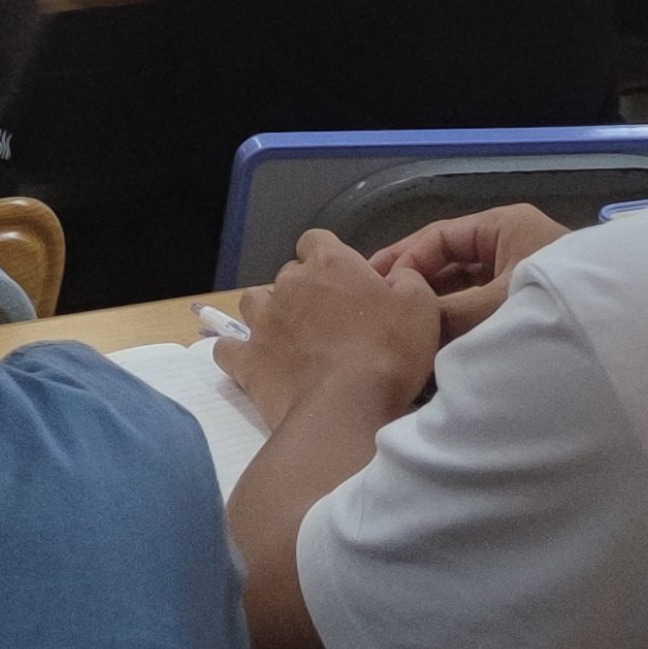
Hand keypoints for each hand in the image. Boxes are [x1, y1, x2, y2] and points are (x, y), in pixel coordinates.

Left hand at [222, 229, 440, 433]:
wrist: (345, 408)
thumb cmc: (388, 353)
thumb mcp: (420, 307)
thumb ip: (407, 281)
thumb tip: (395, 278)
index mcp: (330, 264)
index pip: (316, 240)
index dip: (327, 258)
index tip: (342, 282)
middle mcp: (289, 284)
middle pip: (288, 275)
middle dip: (303, 292)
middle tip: (327, 323)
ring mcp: (262, 321)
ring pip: (253, 302)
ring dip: (268, 315)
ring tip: (289, 339)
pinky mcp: (246, 359)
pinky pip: (228, 348)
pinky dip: (238, 353)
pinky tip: (254, 363)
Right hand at [371, 205, 566, 340]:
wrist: (622, 337)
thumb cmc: (556, 306)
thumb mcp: (493, 306)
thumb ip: (445, 314)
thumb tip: (408, 327)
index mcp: (505, 228)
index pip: (440, 236)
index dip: (404, 259)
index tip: (374, 285)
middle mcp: (513, 247)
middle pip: (452, 263)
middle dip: (418, 287)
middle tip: (380, 308)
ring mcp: (523, 278)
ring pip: (468, 290)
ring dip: (439, 311)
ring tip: (404, 333)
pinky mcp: (532, 307)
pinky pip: (487, 312)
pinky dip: (463, 327)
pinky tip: (438, 348)